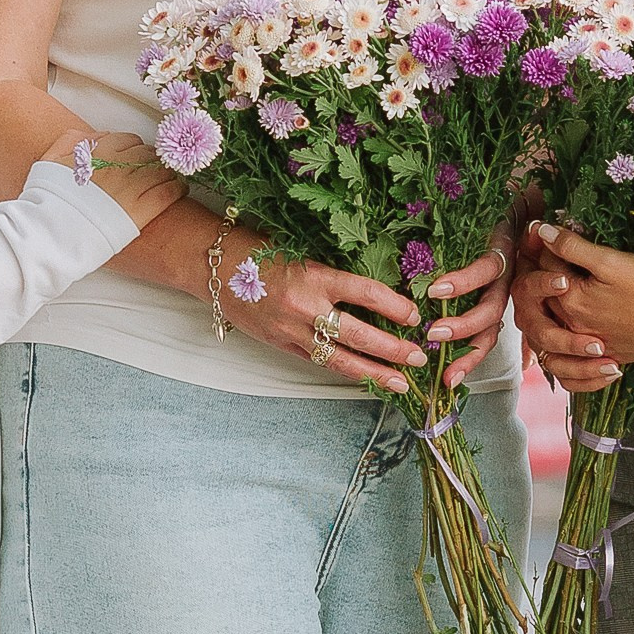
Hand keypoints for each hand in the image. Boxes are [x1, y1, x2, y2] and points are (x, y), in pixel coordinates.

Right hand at [43, 123, 180, 231]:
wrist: (50, 232)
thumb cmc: (46, 200)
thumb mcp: (49, 161)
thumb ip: (69, 141)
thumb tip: (90, 136)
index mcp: (98, 151)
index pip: (128, 140)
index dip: (133, 149)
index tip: (133, 158)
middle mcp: (118, 165)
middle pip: (147, 153)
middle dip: (151, 160)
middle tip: (151, 170)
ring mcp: (131, 187)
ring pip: (162, 170)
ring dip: (166, 172)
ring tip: (168, 179)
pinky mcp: (141, 211)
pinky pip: (169, 191)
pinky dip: (177, 188)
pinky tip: (178, 190)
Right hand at [208, 228, 423, 392]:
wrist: (215, 268)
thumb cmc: (260, 251)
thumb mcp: (302, 253)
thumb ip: (334, 274)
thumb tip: (377, 292)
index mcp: (314, 276)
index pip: (366, 293)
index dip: (395, 307)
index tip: (414, 315)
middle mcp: (305, 307)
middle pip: (360, 335)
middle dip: (394, 349)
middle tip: (419, 357)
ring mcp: (292, 331)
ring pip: (341, 359)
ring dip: (375, 372)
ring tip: (401, 382)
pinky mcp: (281, 345)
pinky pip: (319, 362)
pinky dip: (345, 371)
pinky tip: (365, 377)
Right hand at [420, 237, 515, 392]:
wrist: (516, 197)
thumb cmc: (485, 235)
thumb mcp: (472, 272)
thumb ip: (459, 300)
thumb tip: (448, 332)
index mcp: (494, 301)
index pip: (483, 341)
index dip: (467, 363)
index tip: (447, 384)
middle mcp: (503, 293)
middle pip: (488, 333)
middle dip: (465, 355)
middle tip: (443, 372)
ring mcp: (505, 274)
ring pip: (488, 308)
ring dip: (462, 324)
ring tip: (434, 332)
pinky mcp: (502, 247)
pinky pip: (483, 270)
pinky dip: (461, 283)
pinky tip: (438, 290)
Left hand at [514, 220, 633, 393]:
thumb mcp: (610, 262)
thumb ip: (572, 247)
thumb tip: (541, 231)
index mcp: (570, 302)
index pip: (544, 268)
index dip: (546, 245)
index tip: (553, 232)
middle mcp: (573, 328)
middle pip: (542, 299)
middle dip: (542, 276)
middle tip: (552, 257)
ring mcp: (588, 345)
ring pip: (551, 332)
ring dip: (547, 311)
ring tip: (556, 292)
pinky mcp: (605, 355)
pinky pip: (572, 367)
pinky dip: (567, 353)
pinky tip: (573, 336)